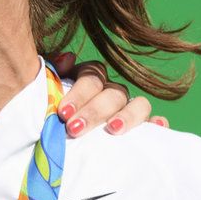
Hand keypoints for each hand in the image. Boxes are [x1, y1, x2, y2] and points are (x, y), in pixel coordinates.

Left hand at [49, 52, 164, 137]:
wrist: (50, 142)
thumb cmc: (46, 116)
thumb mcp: (43, 94)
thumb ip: (50, 74)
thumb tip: (68, 57)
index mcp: (88, 80)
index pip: (92, 75)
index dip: (79, 92)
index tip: (63, 112)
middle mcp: (110, 92)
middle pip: (113, 93)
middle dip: (94, 111)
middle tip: (74, 128)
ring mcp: (128, 110)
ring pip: (138, 104)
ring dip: (127, 116)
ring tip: (112, 130)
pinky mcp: (141, 129)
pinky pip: (155, 122)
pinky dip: (157, 124)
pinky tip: (155, 127)